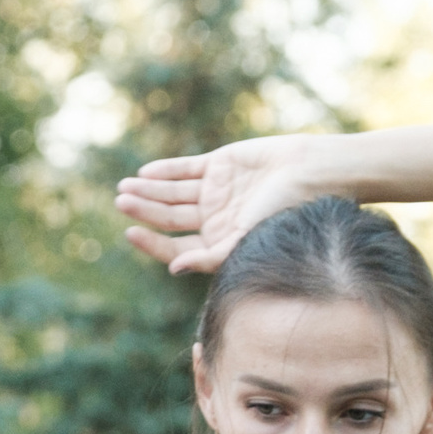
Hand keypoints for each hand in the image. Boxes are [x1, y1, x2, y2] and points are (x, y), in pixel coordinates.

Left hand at [113, 135, 328, 275]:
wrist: (311, 172)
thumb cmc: (284, 211)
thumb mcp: (245, 238)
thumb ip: (210, 256)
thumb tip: (173, 269)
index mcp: (218, 242)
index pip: (176, 247)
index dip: (152, 243)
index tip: (130, 232)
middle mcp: (214, 219)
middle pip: (169, 218)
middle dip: (144, 210)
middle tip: (121, 201)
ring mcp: (216, 191)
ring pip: (173, 192)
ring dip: (149, 190)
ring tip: (125, 187)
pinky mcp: (220, 164)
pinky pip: (186, 168)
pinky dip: (165, 170)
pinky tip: (146, 173)